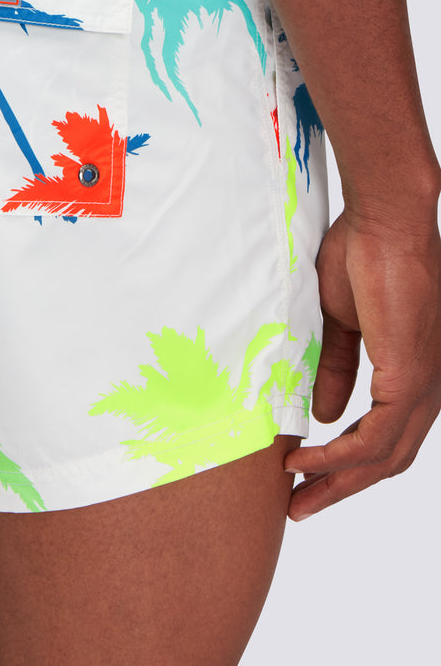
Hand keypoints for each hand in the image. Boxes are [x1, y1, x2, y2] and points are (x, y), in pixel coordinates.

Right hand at [284, 206, 440, 519]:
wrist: (383, 221)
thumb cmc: (363, 254)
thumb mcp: (341, 321)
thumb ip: (337, 367)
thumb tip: (324, 413)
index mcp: (414, 370)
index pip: (388, 434)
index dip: (349, 461)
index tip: (308, 473)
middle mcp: (428, 386)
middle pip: (390, 458)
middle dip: (343, 487)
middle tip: (302, 505)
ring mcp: (423, 384)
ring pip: (386, 456)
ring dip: (339, 481)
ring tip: (299, 494)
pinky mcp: (408, 377)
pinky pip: (376, 437)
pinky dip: (340, 456)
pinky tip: (309, 460)